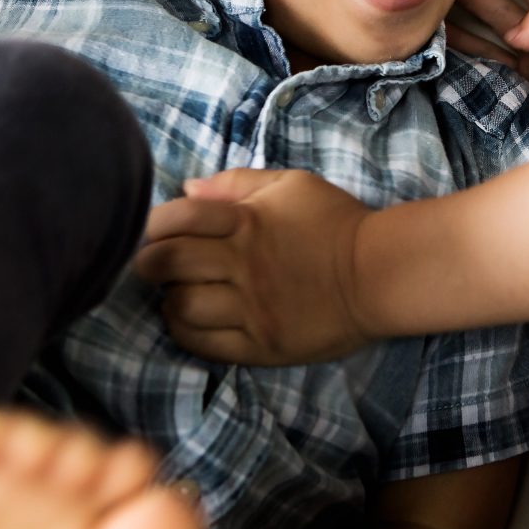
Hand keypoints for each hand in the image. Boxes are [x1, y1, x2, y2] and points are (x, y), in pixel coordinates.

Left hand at [133, 169, 373, 365]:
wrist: (379, 273)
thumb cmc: (335, 222)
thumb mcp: (291, 185)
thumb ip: (236, 183)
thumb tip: (186, 188)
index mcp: (247, 221)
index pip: (177, 218)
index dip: (154, 224)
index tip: (153, 231)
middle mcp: (244, 264)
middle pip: (167, 263)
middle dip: (149, 262)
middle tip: (153, 264)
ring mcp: (251, 308)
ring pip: (180, 306)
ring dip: (169, 299)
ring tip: (177, 292)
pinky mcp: (261, 344)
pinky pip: (203, 344)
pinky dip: (185, 330)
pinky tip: (189, 318)